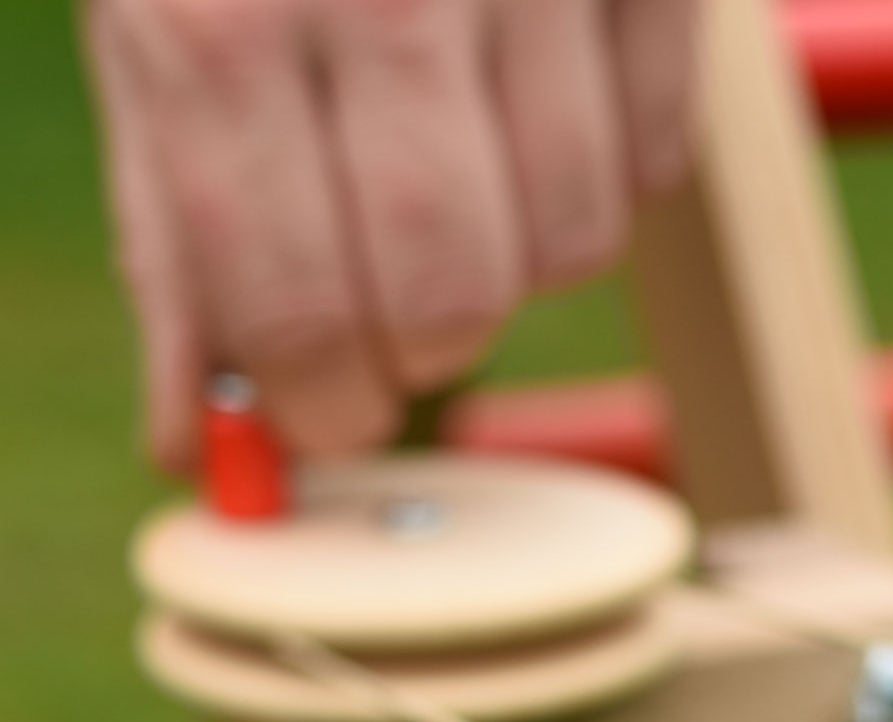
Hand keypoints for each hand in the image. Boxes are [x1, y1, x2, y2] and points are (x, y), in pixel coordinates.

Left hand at [83, 0, 696, 469]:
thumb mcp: (163, 16)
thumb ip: (177, 228)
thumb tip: (194, 435)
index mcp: (216, 11)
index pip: (291, 299)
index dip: (317, 399)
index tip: (329, 415)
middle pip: (450, 296)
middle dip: (424, 343)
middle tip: (406, 316)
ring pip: (571, 245)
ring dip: (519, 253)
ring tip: (467, 163)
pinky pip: (656, 163)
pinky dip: (604, 170)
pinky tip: (543, 92)